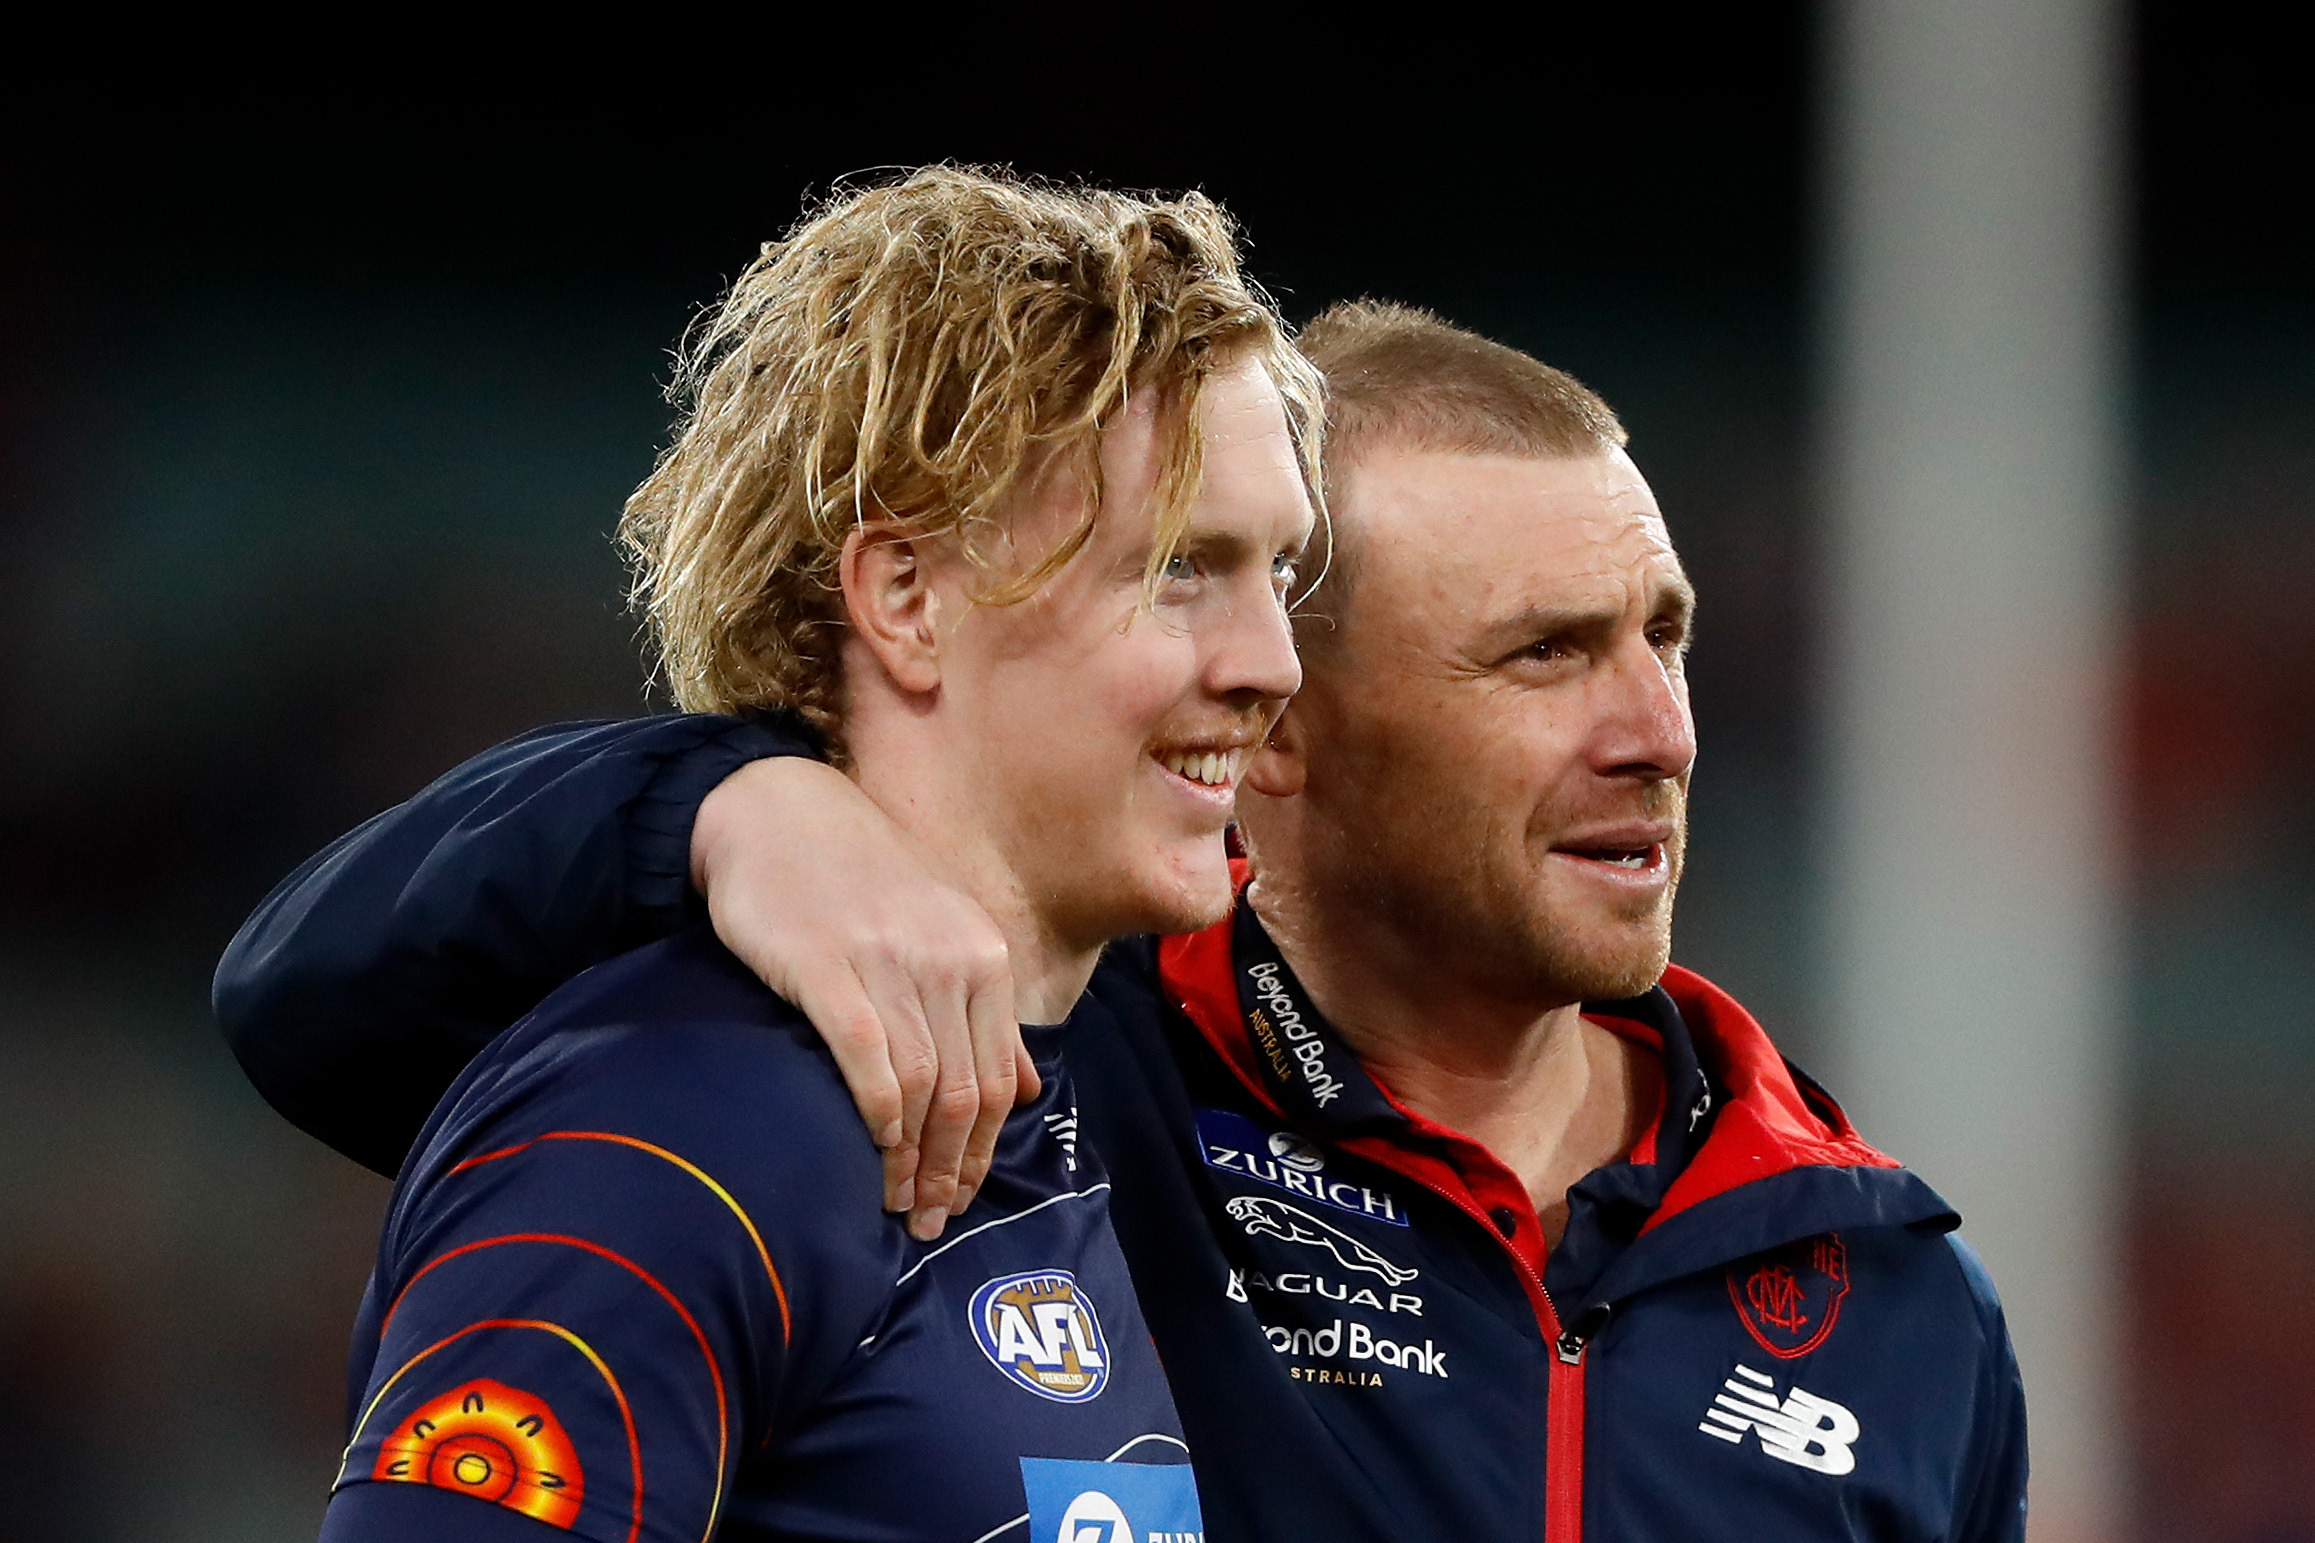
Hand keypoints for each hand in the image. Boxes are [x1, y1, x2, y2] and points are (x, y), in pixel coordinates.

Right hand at [691, 757, 1036, 1240]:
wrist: (777, 812)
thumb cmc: (857, 881)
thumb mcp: (940, 933)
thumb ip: (983, 1011)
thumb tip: (1025, 1090)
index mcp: (983, 956)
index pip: (999, 1079)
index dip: (983, 1151)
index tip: (959, 1197)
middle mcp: (949, 959)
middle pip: (966, 1093)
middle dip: (951, 1170)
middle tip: (928, 1220)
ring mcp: (890, 962)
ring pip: (924, 1086)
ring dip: (912, 1159)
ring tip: (895, 1203)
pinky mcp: (828, 966)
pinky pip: (869, 1057)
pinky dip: (878, 1114)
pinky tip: (870, 1148)